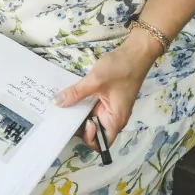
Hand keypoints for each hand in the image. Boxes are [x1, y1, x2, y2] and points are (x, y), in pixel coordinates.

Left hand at [55, 28, 162, 149]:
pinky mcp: (105, 99)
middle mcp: (112, 117)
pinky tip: (69, 96)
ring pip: (89, 117)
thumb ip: (75, 93)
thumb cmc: (121, 68)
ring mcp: (109, 108)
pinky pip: (90, 106)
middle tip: (61, 113)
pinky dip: (81, 103)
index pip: (100, 143)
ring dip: (77, 112)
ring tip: (62, 105)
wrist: (136, 52)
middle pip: (92, 131)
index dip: (87, 138)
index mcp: (115, 119)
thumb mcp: (95, 81)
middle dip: (77, 124)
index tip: (76, 122)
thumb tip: (57, 103)